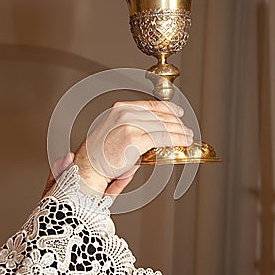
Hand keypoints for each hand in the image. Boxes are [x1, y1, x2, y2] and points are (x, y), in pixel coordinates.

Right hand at [73, 100, 192, 197]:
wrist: (88, 169)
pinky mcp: (135, 139)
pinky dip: (176, 139)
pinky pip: (162, 138)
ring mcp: (129, 125)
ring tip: (188, 137)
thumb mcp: (113, 131)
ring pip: (163, 126)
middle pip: (158, 115)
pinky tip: (183, 142)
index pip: (149, 105)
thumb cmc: (98, 156)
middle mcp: (124, 113)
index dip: (167, 108)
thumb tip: (152, 130)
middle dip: (176, 122)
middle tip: (186, 129)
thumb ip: (131, 126)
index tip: (177, 112)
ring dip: (179, 132)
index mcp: (119, 109)